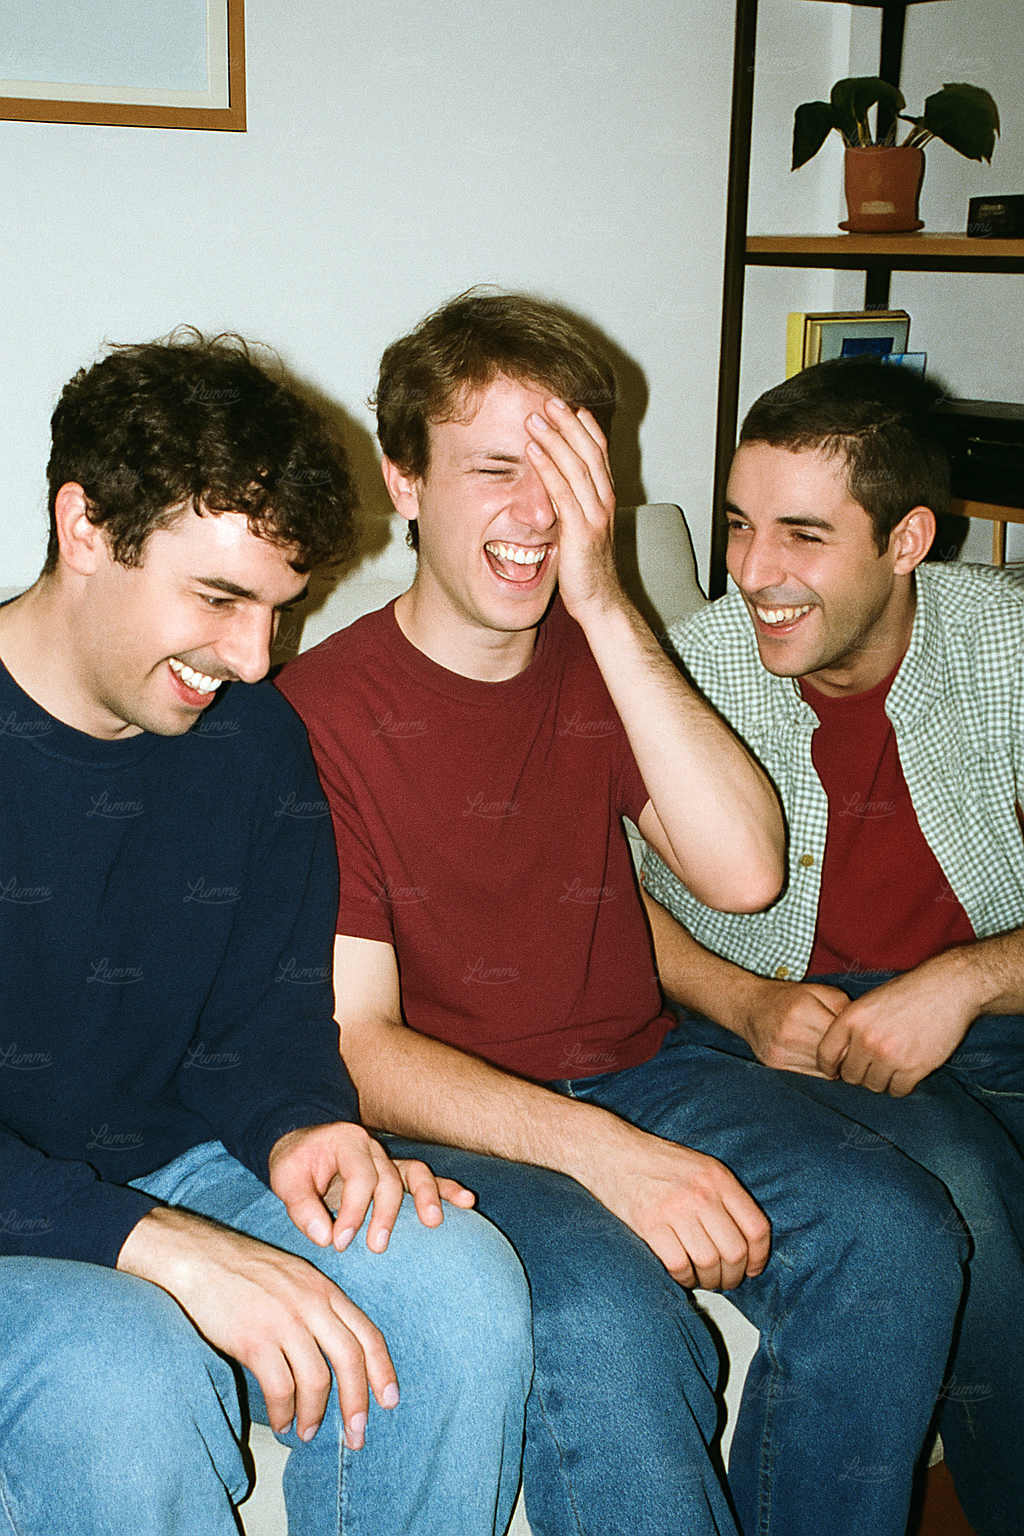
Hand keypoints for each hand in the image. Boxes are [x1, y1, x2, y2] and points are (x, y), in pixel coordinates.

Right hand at [118, 1206, 395, 1444]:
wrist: (201, 1257)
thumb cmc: (246, 1270)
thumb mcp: (295, 1278)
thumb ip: (319, 1308)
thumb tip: (335, 1354)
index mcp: (325, 1289)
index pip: (367, 1333)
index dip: (382, 1370)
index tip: (389, 1400)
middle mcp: (311, 1304)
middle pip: (350, 1359)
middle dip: (357, 1403)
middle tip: (357, 1436)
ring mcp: (284, 1321)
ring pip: (316, 1380)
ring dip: (315, 1414)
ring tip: (308, 1432)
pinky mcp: (254, 1340)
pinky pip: (280, 1388)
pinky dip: (284, 1412)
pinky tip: (281, 1422)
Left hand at [270, 1121, 474, 1253]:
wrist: (303, 1146)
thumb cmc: (295, 1164)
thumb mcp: (285, 1179)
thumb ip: (302, 1207)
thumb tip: (325, 1236)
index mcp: (346, 1143)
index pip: (359, 1177)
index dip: (353, 1211)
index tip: (339, 1242)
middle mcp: (372, 1148)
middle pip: (389, 1178)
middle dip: (385, 1214)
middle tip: (376, 1247)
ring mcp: (389, 1159)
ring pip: (416, 1172)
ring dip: (425, 1197)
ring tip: (433, 1223)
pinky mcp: (398, 1173)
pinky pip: (427, 1178)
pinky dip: (446, 1190)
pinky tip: (466, 1202)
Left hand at [524, 399, 620, 620]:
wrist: (600, 603)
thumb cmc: (587, 571)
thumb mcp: (580, 532)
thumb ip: (571, 509)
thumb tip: (553, 494)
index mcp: (605, 500)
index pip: (600, 454)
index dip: (586, 428)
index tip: (571, 407)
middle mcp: (604, 502)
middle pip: (590, 451)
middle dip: (569, 423)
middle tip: (549, 400)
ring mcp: (594, 515)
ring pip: (577, 465)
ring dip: (555, 438)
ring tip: (534, 418)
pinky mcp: (581, 530)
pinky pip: (562, 492)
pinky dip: (547, 468)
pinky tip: (533, 450)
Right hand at [584, 1122, 770, 1290]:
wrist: (610, 1150)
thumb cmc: (654, 1161)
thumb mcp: (699, 1166)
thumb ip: (723, 1195)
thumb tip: (745, 1240)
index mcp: (718, 1177)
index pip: (757, 1228)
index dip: (759, 1257)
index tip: (753, 1269)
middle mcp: (701, 1193)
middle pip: (735, 1252)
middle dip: (733, 1276)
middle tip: (725, 1281)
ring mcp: (675, 1208)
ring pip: (709, 1263)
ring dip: (709, 1281)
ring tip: (704, 1280)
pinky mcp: (650, 1224)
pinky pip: (679, 1266)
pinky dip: (684, 1279)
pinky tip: (682, 1275)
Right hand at [737, 978, 850, 1075]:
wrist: (749, 1005)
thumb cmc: (788, 997)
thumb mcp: (817, 991)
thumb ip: (842, 1005)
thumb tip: (863, 1028)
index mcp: (803, 1010)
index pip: (841, 1036)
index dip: (854, 1038)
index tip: (858, 1037)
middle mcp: (790, 1032)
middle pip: (833, 1054)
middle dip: (845, 1052)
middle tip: (851, 1048)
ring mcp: (780, 1050)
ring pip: (823, 1068)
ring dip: (834, 1063)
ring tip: (835, 1051)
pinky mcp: (775, 1062)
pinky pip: (810, 1073)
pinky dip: (820, 1068)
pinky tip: (819, 1057)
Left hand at [817, 959, 974, 1094]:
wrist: (947, 989)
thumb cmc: (908, 992)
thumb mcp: (870, 1001)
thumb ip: (852, 1027)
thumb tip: (840, 1055)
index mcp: (851, 1019)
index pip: (825, 1055)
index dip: (828, 1067)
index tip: (835, 1072)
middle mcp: (866, 1039)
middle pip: (851, 1076)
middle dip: (860, 1074)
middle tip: (872, 1067)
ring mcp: (890, 1055)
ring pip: (874, 1086)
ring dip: (881, 1080)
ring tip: (892, 1067)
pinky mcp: (914, 1067)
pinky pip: (898, 1090)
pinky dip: (901, 1085)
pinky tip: (906, 1073)